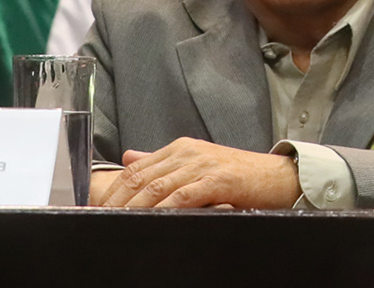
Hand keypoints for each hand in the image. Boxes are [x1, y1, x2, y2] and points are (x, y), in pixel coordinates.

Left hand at [92, 139, 301, 209]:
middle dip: (115, 203)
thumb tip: (129, 158)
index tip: (94, 210)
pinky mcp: (218, 179)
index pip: (134, 169)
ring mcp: (203, 164)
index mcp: (180, 148)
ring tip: (117, 224)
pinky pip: (183, 196)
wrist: (279, 177)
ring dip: (133, 208)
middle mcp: (188, 153)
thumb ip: (163, 162)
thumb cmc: (239, 177)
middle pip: (139, 178)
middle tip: (97, 221)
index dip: (110, 191)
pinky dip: (163, 209)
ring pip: (156, 187)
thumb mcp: (198, 164)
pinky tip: (152, 220)